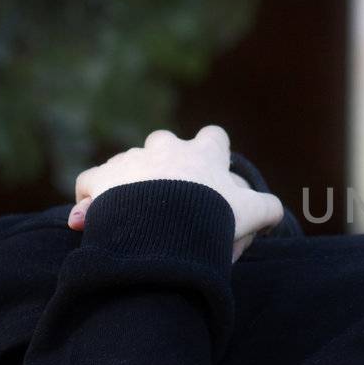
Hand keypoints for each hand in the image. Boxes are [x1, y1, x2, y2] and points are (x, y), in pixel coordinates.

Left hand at [68, 125, 283, 261]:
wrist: (165, 227)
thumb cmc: (213, 217)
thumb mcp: (253, 214)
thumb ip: (268, 208)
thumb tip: (273, 211)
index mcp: (204, 153)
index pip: (214, 137)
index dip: (214, 152)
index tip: (212, 174)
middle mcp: (166, 148)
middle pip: (165, 141)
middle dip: (165, 161)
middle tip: (169, 196)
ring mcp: (131, 160)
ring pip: (128, 163)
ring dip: (130, 184)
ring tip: (134, 218)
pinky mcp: (100, 178)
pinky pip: (91, 182)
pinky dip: (92, 199)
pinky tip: (96, 220)